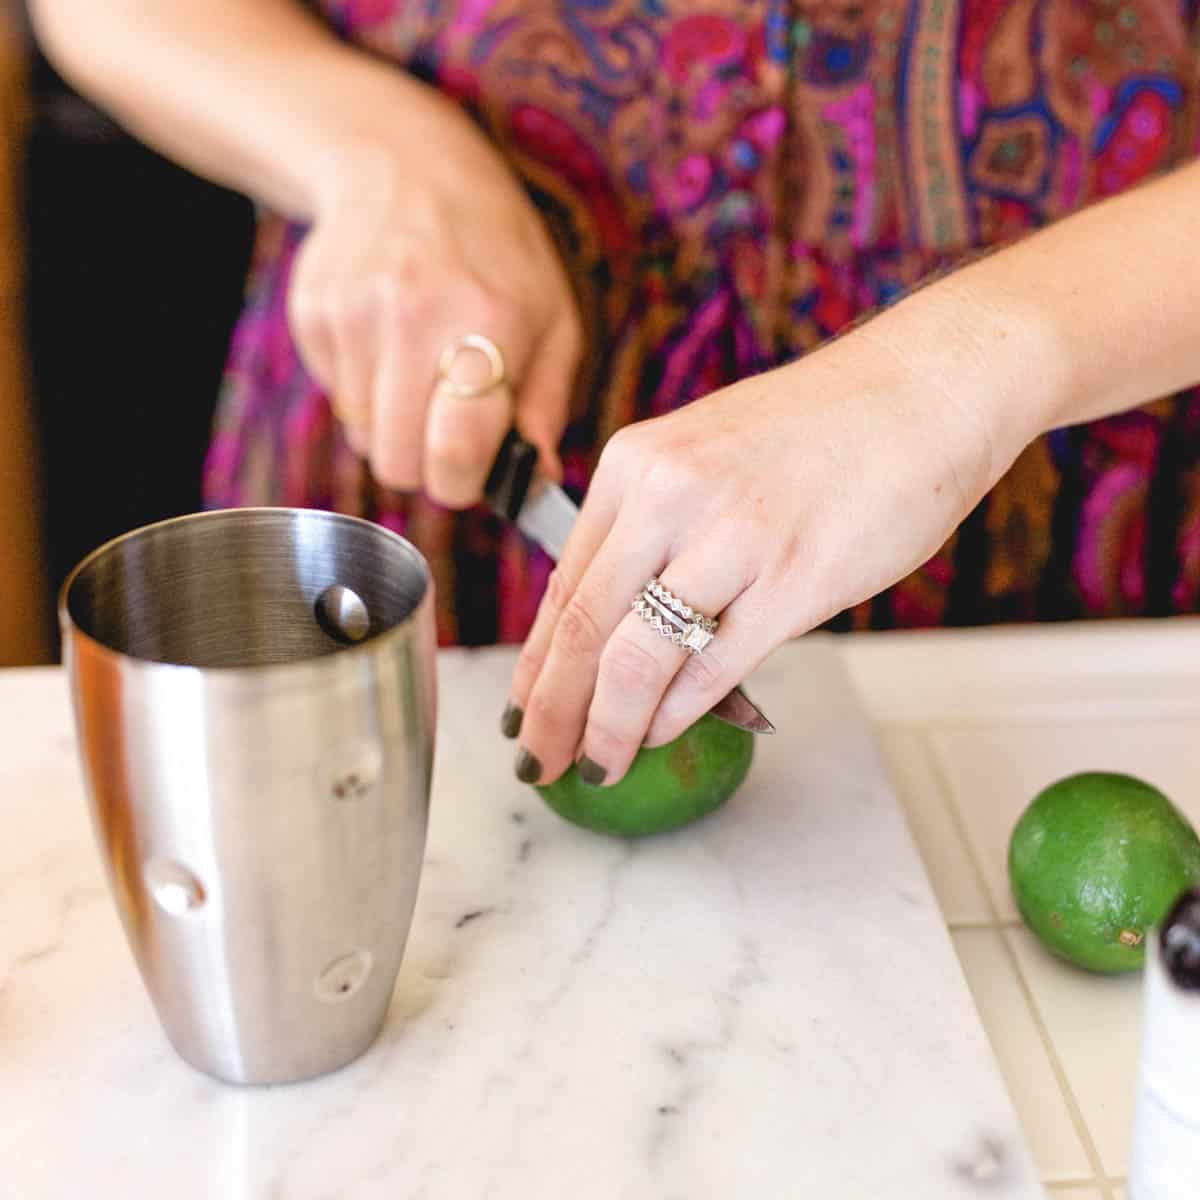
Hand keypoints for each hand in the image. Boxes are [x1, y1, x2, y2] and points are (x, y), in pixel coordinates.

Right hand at [287, 90, 580, 505]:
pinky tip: (386, 342)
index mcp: (488, 320)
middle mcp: (414, 315)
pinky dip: (364, 391)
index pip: (454, 451)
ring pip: (362, 438)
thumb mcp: (552, 316)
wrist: (404, 163)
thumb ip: (546, 404)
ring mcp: (354, 312)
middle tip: (447, 429)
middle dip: (425, 464)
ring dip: (393, 425)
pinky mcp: (312, 313)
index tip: (472, 473)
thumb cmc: (497, 251)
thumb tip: (535, 478)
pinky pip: (337, 401)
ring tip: (420, 370)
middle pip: (397, 461)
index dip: (462, 483)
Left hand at [504, 312, 1029, 786]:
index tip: (523, 710)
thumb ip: (655, 530)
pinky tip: (657, 734)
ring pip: (636, 657)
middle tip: (538, 761)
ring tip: (595, 764)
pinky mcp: (793, 577)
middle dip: (552, 710)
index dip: (536, 663)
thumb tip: (619, 622)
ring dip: (608, 726)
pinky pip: (711, 665)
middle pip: (582, 627)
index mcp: (635, 464)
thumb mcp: (705, 457)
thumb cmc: (818, 431)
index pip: (564, 586)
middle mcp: (667, 495)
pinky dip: (676, 712)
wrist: (923, 389)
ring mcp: (730, 536)